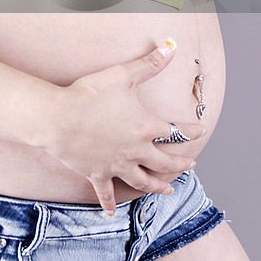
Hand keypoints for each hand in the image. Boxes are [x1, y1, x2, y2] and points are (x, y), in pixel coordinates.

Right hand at [40, 41, 205, 214]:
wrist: (58, 119)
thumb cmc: (90, 94)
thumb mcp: (123, 74)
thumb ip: (150, 63)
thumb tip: (171, 47)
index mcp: (145, 127)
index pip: (175, 131)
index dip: (191, 131)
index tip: (201, 130)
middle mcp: (135, 150)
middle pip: (165, 161)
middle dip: (180, 164)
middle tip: (190, 165)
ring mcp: (116, 165)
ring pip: (143, 181)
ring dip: (157, 186)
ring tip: (167, 191)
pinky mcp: (97, 174)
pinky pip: (106, 192)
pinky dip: (109, 203)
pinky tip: (111, 213)